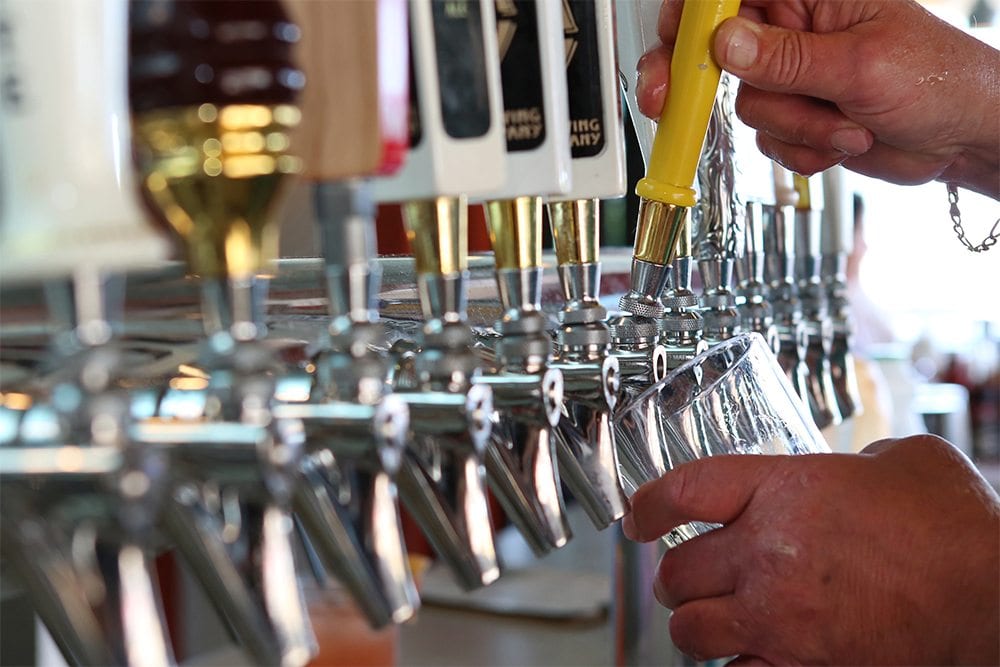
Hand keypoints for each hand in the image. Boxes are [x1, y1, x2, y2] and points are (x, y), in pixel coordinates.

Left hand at [622, 435, 999, 663]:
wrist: (995, 597)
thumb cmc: (955, 529)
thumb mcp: (901, 460)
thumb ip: (856, 458)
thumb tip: (853, 468)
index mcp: (783, 490)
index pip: (683, 491)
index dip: (647, 503)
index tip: (636, 515)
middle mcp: (767, 554)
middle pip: (676, 569)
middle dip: (673, 574)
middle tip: (682, 575)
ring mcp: (780, 618)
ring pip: (692, 630)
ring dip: (693, 623)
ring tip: (706, 618)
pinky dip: (735, 665)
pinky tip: (751, 654)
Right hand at [636, 0, 999, 197]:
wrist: (961, 138)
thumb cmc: (938, 80)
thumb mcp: (861, 66)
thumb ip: (788, 58)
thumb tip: (725, 43)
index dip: (690, 21)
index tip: (670, 47)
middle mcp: (792, 32)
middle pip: (714, 51)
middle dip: (697, 82)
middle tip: (667, 105)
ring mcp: (791, 77)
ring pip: (746, 106)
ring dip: (794, 127)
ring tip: (846, 124)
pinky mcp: (794, 117)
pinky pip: (766, 140)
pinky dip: (801, 150)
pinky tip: (842, 140)